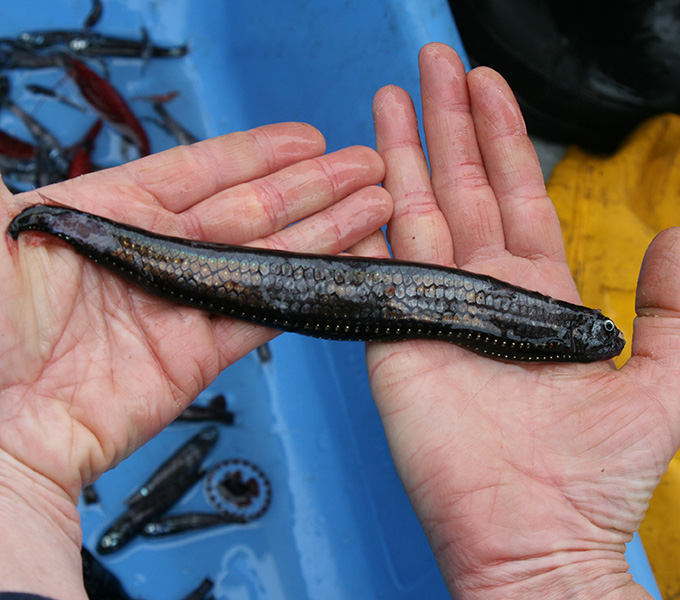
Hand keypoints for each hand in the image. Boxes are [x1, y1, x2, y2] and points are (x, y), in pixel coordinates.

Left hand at [0, 124, 389, 597]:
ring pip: (266, 260)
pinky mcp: (195, 360)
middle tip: (362, 168)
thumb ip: (30, 188)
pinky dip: (302, 292)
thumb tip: (28, 159)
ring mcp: (176, 309)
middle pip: (247, 212)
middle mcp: (148, 259)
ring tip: (372, 208)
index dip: (256, 154)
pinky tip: (339, 267)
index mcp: (103, 216)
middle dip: (310, 187)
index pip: (197, 172)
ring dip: (322, 233)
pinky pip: (259, 318)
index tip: (306, 140)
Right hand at [368, 43, 678, 598]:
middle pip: (460, 188)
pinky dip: (372, 220)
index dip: (503, 138)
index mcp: (536, 294)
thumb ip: (672, 310)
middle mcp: (480, 291)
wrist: (531, 534)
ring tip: (392, 96)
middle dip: (448, 122)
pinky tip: (363, 176)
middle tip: (433, 63)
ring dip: (404, 153)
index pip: (516, 194)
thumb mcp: (662, 383)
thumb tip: (678, 237)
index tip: (487, 85)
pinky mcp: (396, 335)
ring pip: (415, 212)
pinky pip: (382, 265)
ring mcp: (433, 308)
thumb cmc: (591, 476)